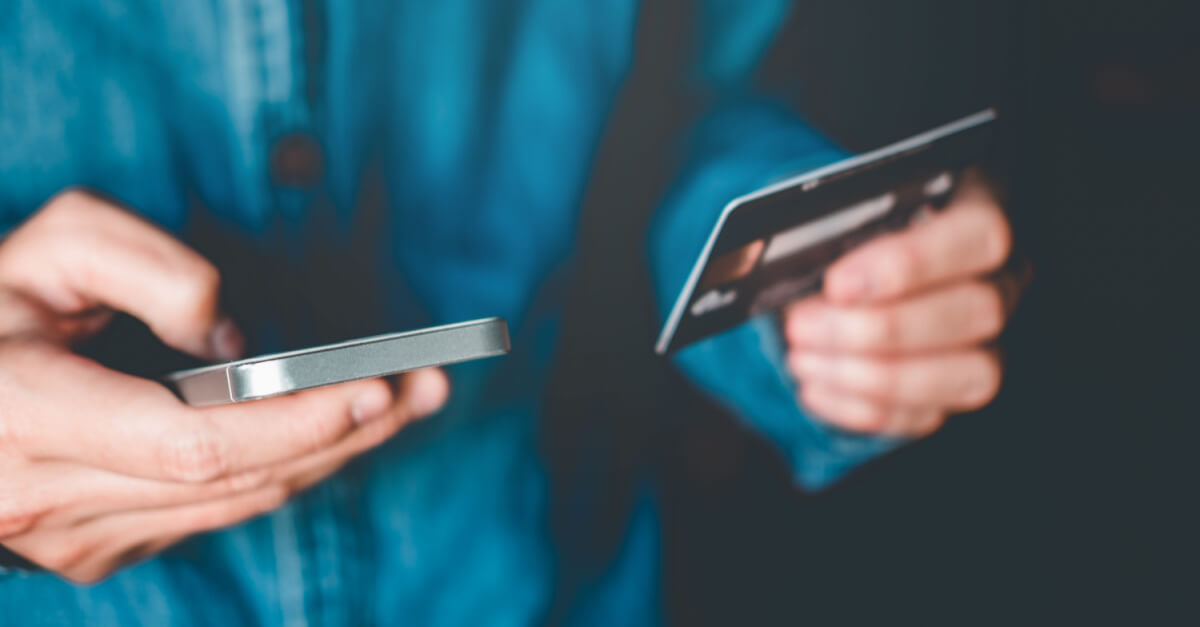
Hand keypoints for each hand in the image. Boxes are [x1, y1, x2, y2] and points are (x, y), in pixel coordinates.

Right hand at [0, 190, 448, 581]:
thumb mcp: (46, 249)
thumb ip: (144, 268)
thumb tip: (231, 340)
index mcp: (27, 415)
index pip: (194, 442)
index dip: (295, 421)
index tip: (376, 386)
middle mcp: (51, 497)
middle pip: (238, 479)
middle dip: (346, 432)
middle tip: (428, 385)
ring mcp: (76, 539)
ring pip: (239, 504)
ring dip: (333, 454)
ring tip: (408, 402)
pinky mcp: (99, 551)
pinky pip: (217, 512)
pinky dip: (286, 470)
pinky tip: (338, 431)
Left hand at [783, 169, 1024, 437]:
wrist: (835, 279)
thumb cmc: (843, 236)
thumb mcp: (834, 216)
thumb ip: (827, 230)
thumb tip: (784, 260)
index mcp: (977, 210)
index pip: (978, 235)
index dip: (911, 263)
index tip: (840, 285)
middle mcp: (1000, 278)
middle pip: (978, 310)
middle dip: (881, 328)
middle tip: (805, 325)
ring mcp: (988, 340)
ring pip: (969, 372)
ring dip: (874, 375)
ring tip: (803, 357)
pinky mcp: (957, 390)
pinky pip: (929, 414)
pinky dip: (862, 407)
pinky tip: (815, 386)